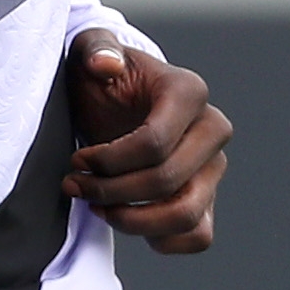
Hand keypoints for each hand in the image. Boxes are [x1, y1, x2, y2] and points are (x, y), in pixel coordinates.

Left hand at [64, 32, 231, 254]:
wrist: (116, 102)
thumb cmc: (102, 78)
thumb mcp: (90, 52)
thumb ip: (96, 49)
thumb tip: (106, 65)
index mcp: (189, 92)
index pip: (153, 144)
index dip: (107, 162)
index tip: (76, 161)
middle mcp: (212, 130)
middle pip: (166, 182)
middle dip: (111, 192)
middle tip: (76, 186)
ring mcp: (213, 167)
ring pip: (185, 216)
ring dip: (132, 221)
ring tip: (97, 207)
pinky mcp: (208, 197)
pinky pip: (198, 236)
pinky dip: (161, 240)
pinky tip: (124, 218)